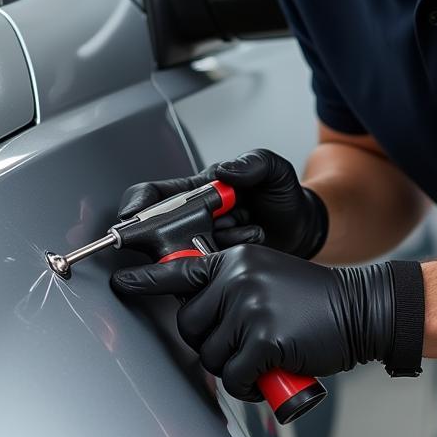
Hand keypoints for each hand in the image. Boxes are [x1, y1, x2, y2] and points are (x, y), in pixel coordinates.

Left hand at [111, 245, 423, 399]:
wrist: (361, 310)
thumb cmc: (313, 303)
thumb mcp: (267, 277)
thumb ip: (231, 289)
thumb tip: (200, 319)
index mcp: (234, 262)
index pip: (179, 271)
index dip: (145, 280)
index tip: (119, 282)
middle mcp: (236, 279)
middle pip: (189, 327)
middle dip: (209, 345)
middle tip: (242, 347)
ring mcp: (249, 307)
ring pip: (209, 356)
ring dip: (232, 369)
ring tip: (262, 359)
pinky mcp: (264, 338)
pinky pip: (233, 376)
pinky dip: (249, 386)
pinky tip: (269, 374)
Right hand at [117, 149, 328, 257]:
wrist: (305, 230)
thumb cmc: (282, 196)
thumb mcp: (273, 169)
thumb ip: (252, 163)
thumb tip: (224, 171)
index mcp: (195, 191)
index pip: (154, 195)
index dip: (137, 204)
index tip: (131, 216)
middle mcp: (193, 219)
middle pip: (161, 233)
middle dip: (176, 235)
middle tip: (208, 228)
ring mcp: (203, 245)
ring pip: (186, 255)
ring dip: (215, 244)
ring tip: (248, 226)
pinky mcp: (215, 268)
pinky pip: (207, 272)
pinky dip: (228, 260)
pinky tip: (252, 239)